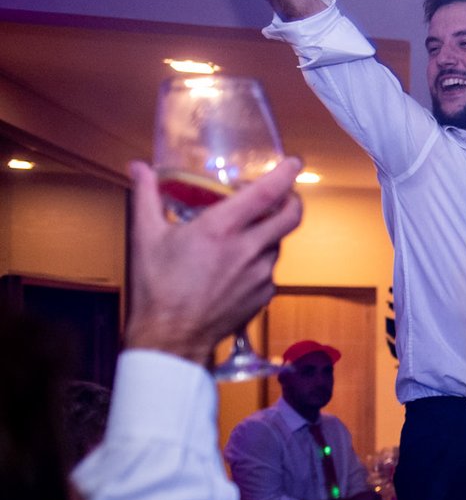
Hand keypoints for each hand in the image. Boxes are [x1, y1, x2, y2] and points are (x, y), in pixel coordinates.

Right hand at [125, 158, 301, 365]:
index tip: (293, 162)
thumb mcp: (146, 237)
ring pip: (277, 243)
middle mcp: (248, 249)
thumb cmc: (157, 289)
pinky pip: (270, 269)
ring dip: (269, 234)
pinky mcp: (264, 294)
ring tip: (244, 235)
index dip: (285, 174)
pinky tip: (237, 265)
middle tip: (285, 194)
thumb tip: (138, 168)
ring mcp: (260, 274)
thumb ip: (146, 196)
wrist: (171, 337)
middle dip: (293, 200)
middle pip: (290, 216)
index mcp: (221, 230)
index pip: (267, 193)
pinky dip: (259, 261)